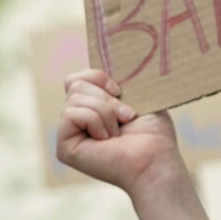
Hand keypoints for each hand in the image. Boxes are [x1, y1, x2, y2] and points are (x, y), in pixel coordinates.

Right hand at [58, 70, 187, 197]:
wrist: (156, 160)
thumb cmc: (154, 134)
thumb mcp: (137, 97)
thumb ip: (115, 81)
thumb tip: (106, 59)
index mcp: (91, 108)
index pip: (77, 78)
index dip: (97, 77)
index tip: (121, 90)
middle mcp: (77, 120)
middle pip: (74, 84)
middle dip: (106, 98)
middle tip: (127, 116)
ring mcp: (69, 134)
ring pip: (74, 98)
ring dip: (106, 112)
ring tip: (119, 132)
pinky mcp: (64, 147)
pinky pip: (71, 114)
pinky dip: (95, 121)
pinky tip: (107, 139)